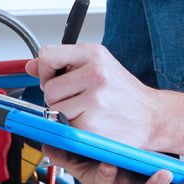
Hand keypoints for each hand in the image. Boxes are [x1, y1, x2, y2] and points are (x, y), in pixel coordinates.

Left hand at [26, 44, 166, 150]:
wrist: (153, 118)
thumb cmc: (123, 94)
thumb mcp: (97, 67)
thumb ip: (62, 64)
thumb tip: (30, 66)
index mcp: (94, 54)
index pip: (47, 55)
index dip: (45, 70)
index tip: (55, 78)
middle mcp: (96, 73)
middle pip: (48, 88)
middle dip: (57, 98)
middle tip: (78, 101)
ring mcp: (95, 99)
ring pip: (54, 109)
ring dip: (64, 115)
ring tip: (87, 112)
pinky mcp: (92, 124)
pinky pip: (64, 127)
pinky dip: (73, 129)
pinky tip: (91, 124)